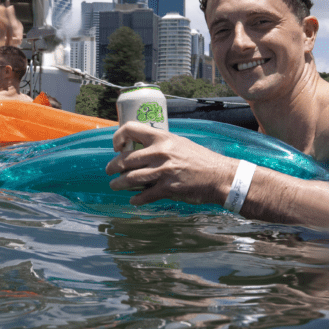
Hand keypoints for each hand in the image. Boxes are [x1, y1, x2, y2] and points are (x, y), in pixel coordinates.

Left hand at [105, 122, 236, 205]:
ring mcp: (163, 171)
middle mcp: (160, 152)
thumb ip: (159, 144)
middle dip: (113, 167)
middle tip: (109, 171)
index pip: (130, 129)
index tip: (117, 147)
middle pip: (125, 159)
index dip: (118, 137)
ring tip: (114, 185)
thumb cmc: (199, 158)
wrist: (220, 176)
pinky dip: (136, 199)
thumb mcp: (178, 143)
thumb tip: (139, 148)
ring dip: (118, 184)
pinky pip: (145, 195)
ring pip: (130, 178)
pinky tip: (133, 200)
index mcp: (161, 138)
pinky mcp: (168, 188)